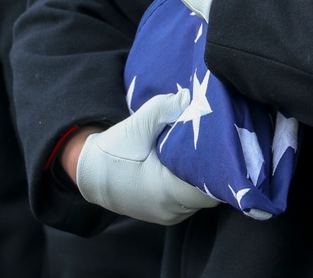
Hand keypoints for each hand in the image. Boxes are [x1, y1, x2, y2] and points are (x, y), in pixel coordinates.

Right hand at [75, 89, 220, 224]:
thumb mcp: (136, 126)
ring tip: (203, 153)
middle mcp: (172, 210)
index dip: (220, 166)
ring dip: (202, 177)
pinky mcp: (166, 215)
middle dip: (213, 169)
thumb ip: (164, 108)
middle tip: (216, 143)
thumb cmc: (113, 152)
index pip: (211, 185)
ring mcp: (170, 216)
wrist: (90, 175)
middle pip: (209, 191)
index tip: (222, 145)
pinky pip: (189, 202)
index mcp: (167, 191)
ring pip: (200, 198)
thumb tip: (189, 96)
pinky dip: (192, 185)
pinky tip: (189, 166)